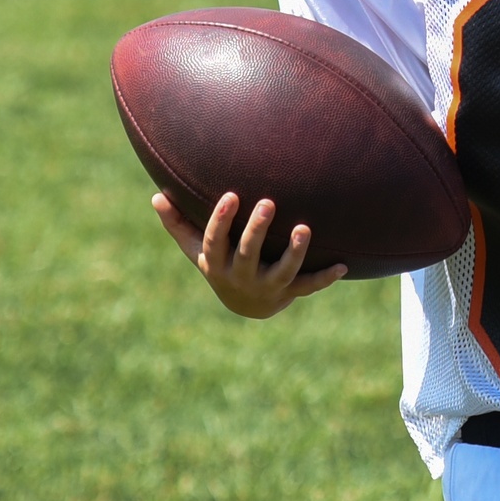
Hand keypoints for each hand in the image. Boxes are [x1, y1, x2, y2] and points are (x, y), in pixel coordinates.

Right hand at [152, 191, 345, 318]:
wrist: (244, 305)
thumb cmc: (220, 263)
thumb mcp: (197, 249)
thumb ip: (179, 224)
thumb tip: (156, 196)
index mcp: (217, 263)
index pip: (215, 241)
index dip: (221, 220)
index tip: (230, 195)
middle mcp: (241, 277)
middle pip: (248, 253)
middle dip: (257, 230)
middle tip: (268, 202)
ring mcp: (267, 286)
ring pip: (282, 271)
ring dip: (295, 251)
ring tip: (304, 228)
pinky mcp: (289, 293)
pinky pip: (308, 287)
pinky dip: (325, 278)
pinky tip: (343, 266)